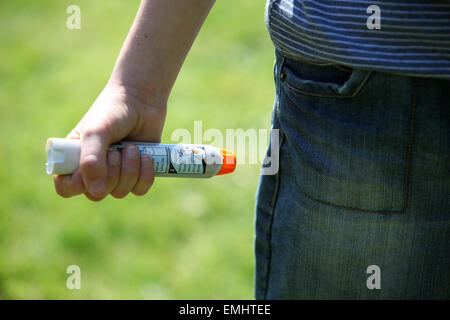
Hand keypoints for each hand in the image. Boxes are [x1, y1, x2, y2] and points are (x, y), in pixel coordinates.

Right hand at [53, 84, 166, 200]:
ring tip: (132, 147)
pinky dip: (145, 174)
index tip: (91, 166)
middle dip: (111, 172)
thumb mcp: (96, 133)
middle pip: (97, 193)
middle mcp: (93, 170)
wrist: (142, 101)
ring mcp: (116, 173)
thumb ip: (91, 161)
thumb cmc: (113, 112)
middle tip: (116, 149)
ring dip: (129, 169)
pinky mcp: (137, 173)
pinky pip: (140, 189)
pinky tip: (146, 156)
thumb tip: (96, 192)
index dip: (79, 184)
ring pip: (120, 191)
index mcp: (74, 158)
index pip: (66, 188)